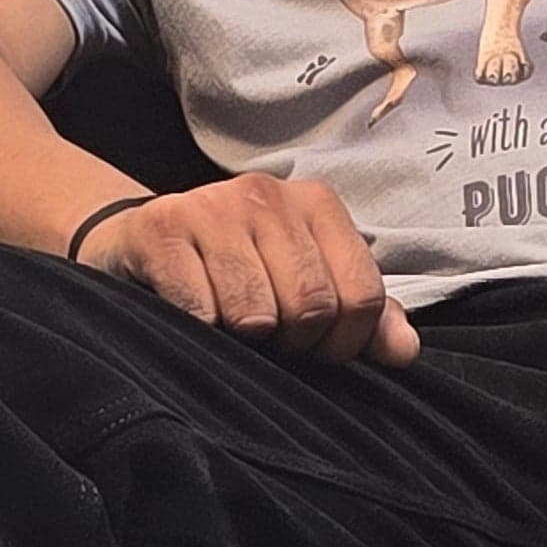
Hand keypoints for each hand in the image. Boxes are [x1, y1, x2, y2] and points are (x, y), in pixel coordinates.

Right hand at [78, 173, 420, 366]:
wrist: (142, 241)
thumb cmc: (236, 269)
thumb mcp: (306, 283)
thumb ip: (365, 317)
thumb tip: (403, 351)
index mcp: (317, 204)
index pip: (363, 296)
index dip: (344, 344)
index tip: (317, 349)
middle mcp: (268, 194)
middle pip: (312, 306)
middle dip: (293, 344)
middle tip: (270, 340)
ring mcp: (212, 205)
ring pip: (255, 314)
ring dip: (243, 340)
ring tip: (231, 324)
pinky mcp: (162, 227)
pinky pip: (199, 311)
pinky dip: (199, 329)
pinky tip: (192, 314)